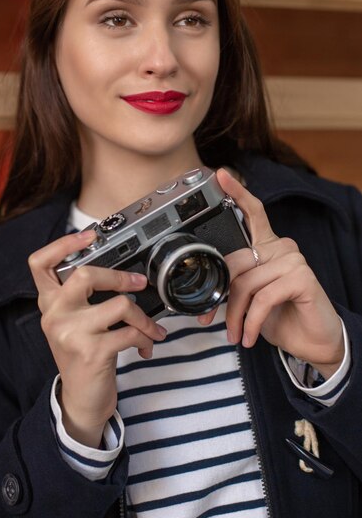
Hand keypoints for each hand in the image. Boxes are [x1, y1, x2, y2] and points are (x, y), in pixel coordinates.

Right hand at [28, 230, 166, 446]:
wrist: (81, 400)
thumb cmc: (82, 355)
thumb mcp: (72, 324)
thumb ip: (81, 298)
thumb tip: (118, 270)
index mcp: (49, 304)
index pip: (40, 263)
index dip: (63, 244)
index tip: (89, 235)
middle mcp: (55, 316)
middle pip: (86, 275)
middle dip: (121, 277)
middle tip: (140, 283)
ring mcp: (72, 334)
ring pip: (120, 305)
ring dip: (145, 318)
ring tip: (151, 328)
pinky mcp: (93, 353)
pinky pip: (131, 333)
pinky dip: (147, 338)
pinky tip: (147, 345)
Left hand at [201, 168, 343, 378]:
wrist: (312, 341)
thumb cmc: (280, 316)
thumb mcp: (250, 298)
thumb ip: (234, 283)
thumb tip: (207, 288)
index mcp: (267, 247)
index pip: (252, 212)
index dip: (236, 193)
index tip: (220, 175)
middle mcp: (281, 247)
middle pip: (236, 262)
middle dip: (219, 296)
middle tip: (209, 319)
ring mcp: (293, 260)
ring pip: (246, 283)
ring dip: (235, 315)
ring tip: (235, 334)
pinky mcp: (302, 278)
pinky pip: (263, 297)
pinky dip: (251, 321)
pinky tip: (249, 336)